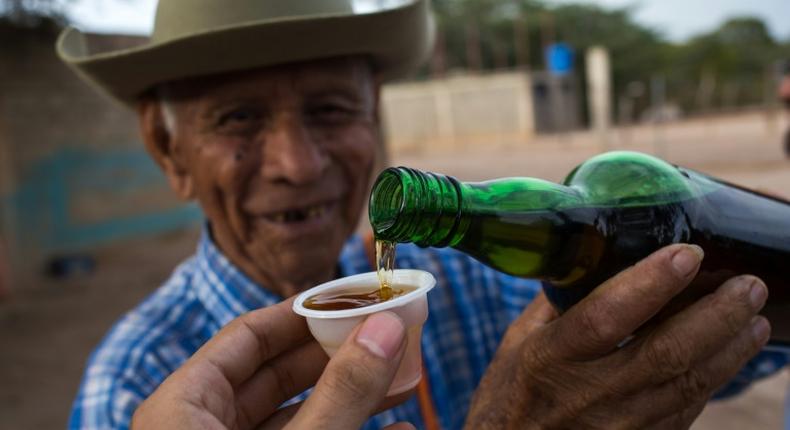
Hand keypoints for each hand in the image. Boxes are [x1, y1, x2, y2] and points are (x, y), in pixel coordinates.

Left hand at [132, 297, 413, 429]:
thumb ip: (339, 393)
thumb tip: (386, 328)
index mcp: (182, 407)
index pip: (247, 336)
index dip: (302, 312)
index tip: (353, 297)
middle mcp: (198, 428)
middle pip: (273, 373)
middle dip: (335, 354)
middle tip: (383, 335)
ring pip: (294, 413)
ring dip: (347, 395)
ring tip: (397, 376)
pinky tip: (390, 423)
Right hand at [466, 244, 769, 428]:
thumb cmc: (509, 399)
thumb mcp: (516, 344)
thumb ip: (556, 305)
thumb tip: (594, 261)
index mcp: (550, 359)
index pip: (606, 316)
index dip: (650, 283)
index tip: (687, 254)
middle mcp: (588, 394)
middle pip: (665, 352)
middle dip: (715, 316)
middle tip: (748, 286)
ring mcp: (618, 426)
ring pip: (688, 384)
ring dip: (729, 349)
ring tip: (754, 318)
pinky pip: (686, 411)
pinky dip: (712, 379)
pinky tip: (728, 354)